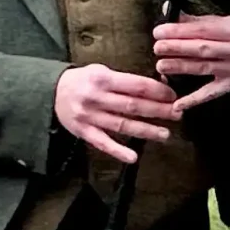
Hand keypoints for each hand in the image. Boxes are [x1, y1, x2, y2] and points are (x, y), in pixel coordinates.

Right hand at [54, 64, 176, 165]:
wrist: (51, 92)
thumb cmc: (83, 81)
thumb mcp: (101, 71)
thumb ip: (125, 80)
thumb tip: (157, 87)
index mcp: (102, 78)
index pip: (137, 86)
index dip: (158, 91)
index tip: (173, 96)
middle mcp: (96, 97)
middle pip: (133, 106)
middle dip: (158, 110)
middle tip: (177, 114)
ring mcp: (89, 117)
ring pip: (122, 125)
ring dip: (146, 131)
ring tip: (165, 134)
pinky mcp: (83, 132)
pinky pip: (102, 143)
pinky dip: (118, 151)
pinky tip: (133, 157)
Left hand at [152, 13, 229, 113]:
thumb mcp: (224, 22)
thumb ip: (198, 21)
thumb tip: (170, 16)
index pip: (203, 30)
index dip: (179, 31)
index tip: (159, 31)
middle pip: (203, 49)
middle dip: (177, 48)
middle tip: (157, 47)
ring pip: (203, 68)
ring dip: (180, 67)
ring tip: (161, 65)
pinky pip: (210, 94)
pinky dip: (193, 100)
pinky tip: (177, 105)